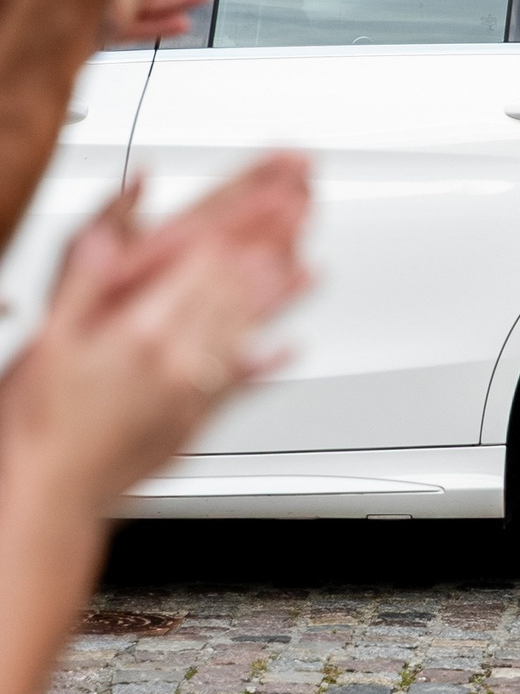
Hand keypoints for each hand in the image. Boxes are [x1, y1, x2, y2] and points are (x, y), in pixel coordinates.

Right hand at [0, 155, 309, 521]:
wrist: (43, 501)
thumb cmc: (34, 424)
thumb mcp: (49, 336)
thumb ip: (87, 273)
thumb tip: (112, 227)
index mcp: (141, 331)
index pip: (208, 261)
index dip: (246, 222)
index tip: (276, 192)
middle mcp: (176, 360)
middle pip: (236, 288)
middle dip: (274, 245)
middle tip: (306, 210)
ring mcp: (190, 394)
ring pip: (247, 331)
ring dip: (281, 297)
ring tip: (312, 267)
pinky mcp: (193, 425)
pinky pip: (240, 385)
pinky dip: (269, 362)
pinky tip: (291, 348)